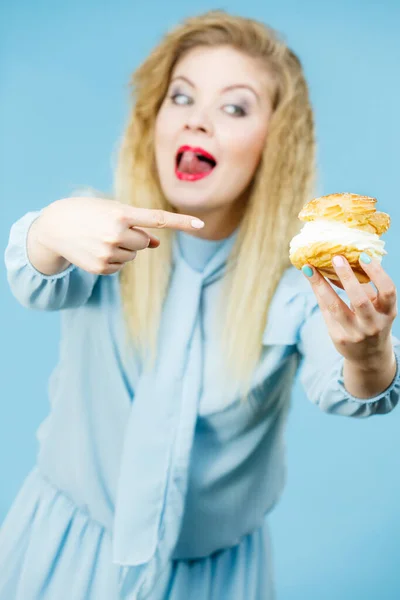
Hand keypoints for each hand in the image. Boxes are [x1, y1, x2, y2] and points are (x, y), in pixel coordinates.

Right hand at [33, 196, 204, 274]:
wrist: (54, 227)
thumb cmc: (87, 213)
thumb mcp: (111, 211)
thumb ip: (137, 224)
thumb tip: (157, 244)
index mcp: (121, 213)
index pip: (158, 218)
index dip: (181, 222)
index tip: (200, 225)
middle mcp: (116, 233)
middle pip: (145, 242)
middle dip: (135, 237)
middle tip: (113, 229)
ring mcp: (108, 252)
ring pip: (134, 255)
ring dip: (124, 248)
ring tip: (101, 238)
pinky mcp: (101, 267)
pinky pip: (120, 266)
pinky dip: (113, 259)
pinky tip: (96, 250)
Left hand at [302, 254, 397, 366]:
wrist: (368, 356)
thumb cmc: (372, 321)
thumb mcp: (377, 307)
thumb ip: (365, 288)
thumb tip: (343, 260)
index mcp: (388, 312)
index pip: (387, 291)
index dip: (377, 272)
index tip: (363, 256)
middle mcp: (373, 325)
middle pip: (359, 300)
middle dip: (347, 277)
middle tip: (336, 257)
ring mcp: (355, 333)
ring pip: (335, 306)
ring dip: (321, 284)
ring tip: (309, 268)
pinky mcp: (339, 338)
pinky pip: (326, 311)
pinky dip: (318, 293)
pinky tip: (311, 279)